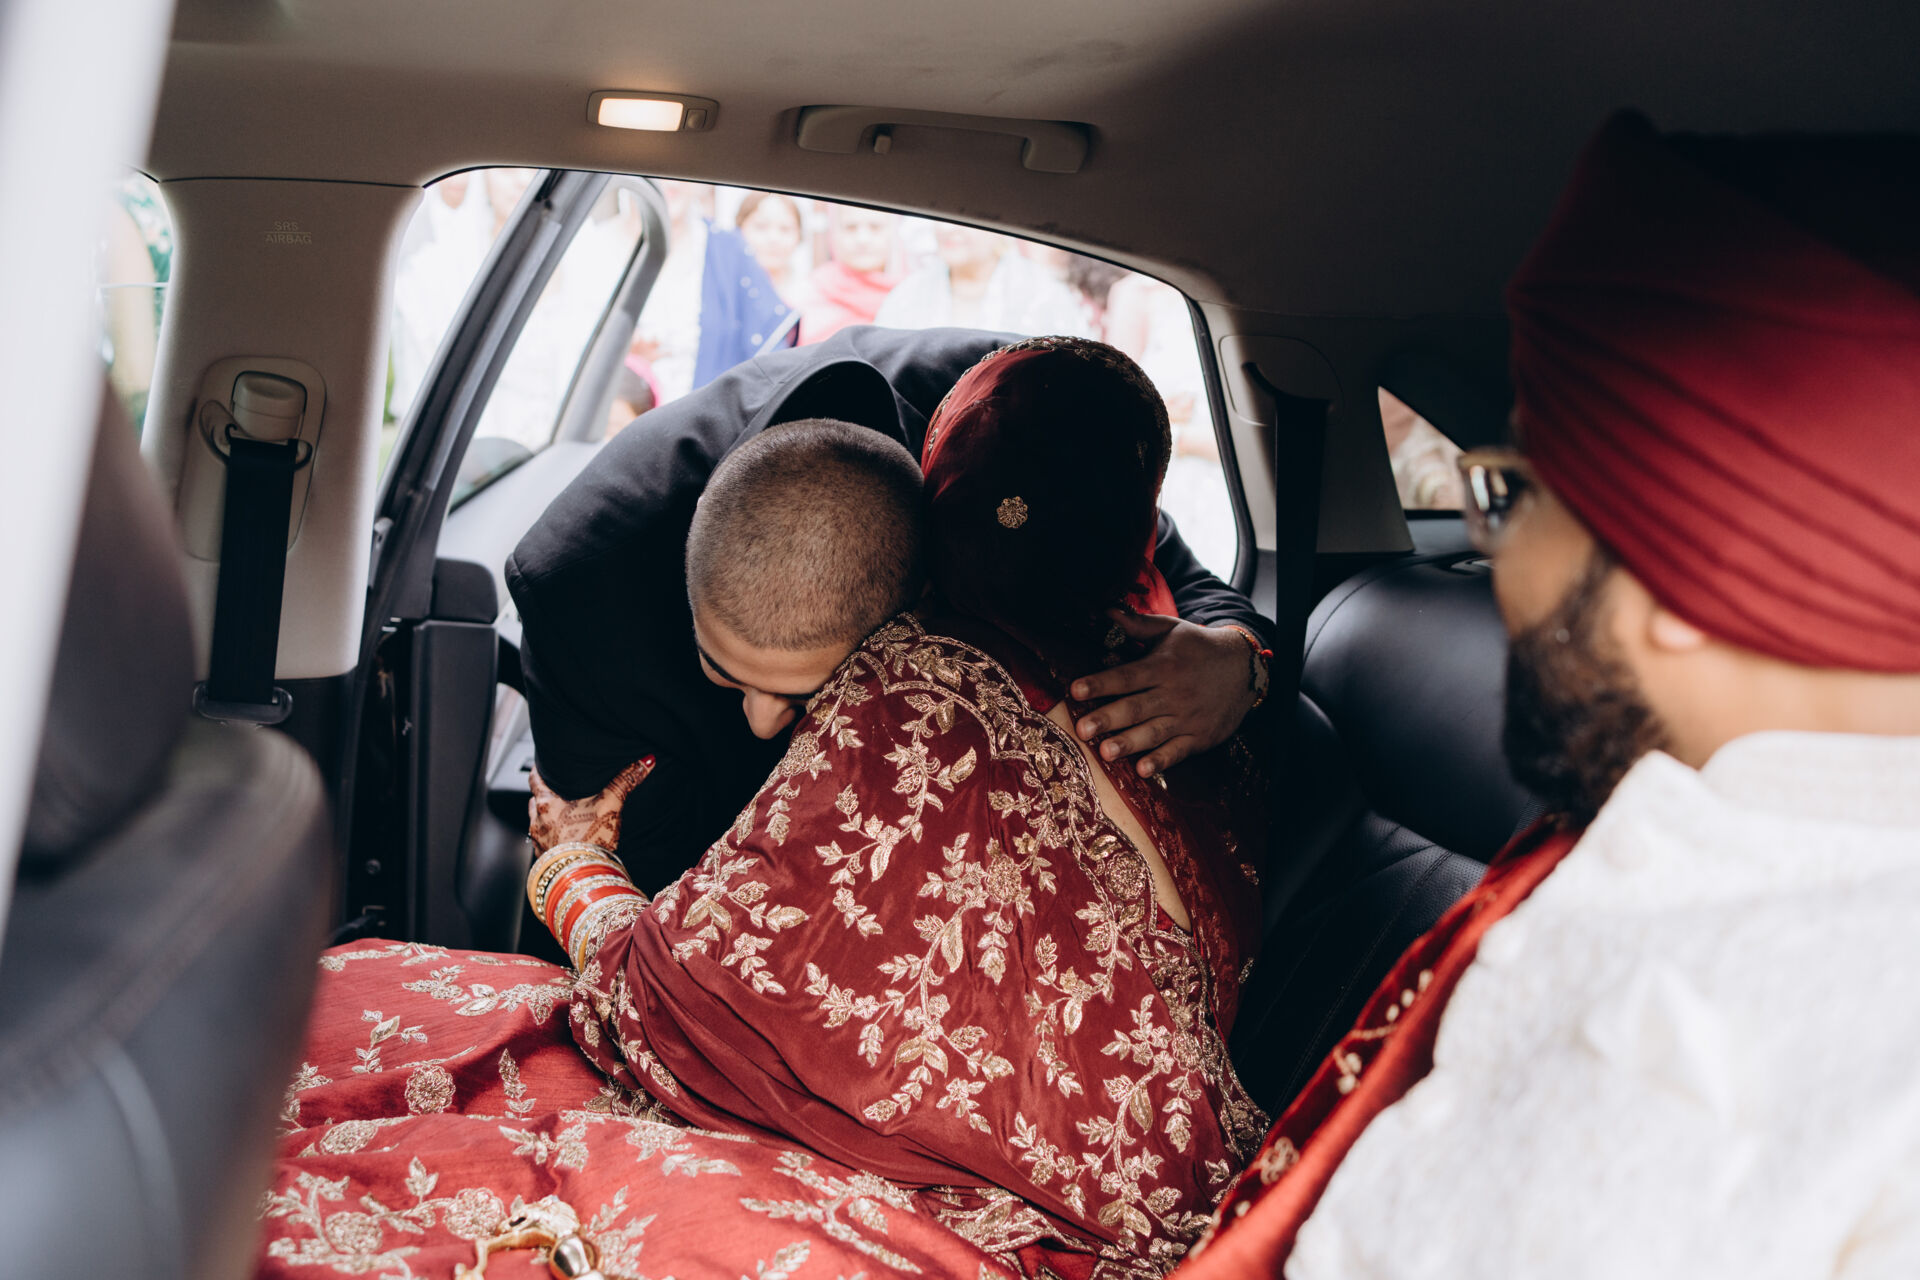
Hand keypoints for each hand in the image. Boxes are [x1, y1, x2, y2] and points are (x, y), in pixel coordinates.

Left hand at [528, 758, 653, 853]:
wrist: (582, 878)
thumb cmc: (590, 840)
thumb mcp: (609, 805)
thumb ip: (625, 782)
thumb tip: (646, 761)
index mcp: (548, 804)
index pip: (534, 780)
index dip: (539, 771)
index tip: (543, 766)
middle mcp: (537, 822)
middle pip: (534, 802)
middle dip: (543, 796)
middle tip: (555, 792)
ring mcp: (539, 843)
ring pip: (536, 824)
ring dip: (545, 819)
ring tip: (560, 818)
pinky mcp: (544, 861)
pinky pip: (543, 845)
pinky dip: (551, 841)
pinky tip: (564, 843)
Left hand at [1068, 613, 1259, 776]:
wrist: (1245, 668)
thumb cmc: (1199, 647)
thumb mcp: (1171, 630)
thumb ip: (1138, 625)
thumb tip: (1106, 611)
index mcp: (1163, 666)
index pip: (1126, 676)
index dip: (1100, 683)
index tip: (1075, 690)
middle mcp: (1174, 693)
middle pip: (1136, 707)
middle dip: (1108, 718)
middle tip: (1082, 729)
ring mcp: (1187, 717)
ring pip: (1154, 732)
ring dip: (1129, 742)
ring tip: (1105, 752)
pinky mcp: (1199, 737)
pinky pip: (1178, 751)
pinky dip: (1161, 761)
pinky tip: (1143, 770)